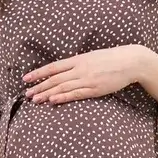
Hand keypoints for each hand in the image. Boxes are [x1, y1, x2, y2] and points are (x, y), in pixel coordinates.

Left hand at [22, 45, 147, 103]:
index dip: (39, 73)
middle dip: (40, 86)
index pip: (53, 67)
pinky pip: (76, 94)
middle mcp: (80, 69)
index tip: (26, 78)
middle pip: (55, 78)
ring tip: (35, 100)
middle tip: (27, 94)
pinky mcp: (95, 89)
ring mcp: (87, 79)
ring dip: (47, 94)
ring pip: (62, 87)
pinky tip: (53, 100)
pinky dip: (63, 97)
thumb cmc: (111, 59)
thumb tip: (64, 70)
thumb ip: (78, 63)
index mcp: (78, 59)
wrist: (130, 61)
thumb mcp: (92, 57)